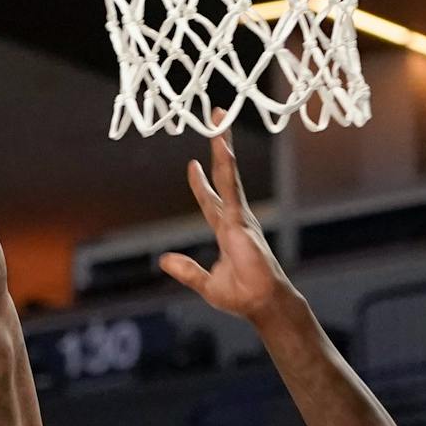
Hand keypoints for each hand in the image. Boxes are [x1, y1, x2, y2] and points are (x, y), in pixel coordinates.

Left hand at [158, 133, 294, 322]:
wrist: (262, 304)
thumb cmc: (242, 296)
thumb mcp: (205, 283)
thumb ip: (186, 270)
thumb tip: (164, 260)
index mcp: (226, 231)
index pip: (210, 201)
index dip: (201, 184)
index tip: (191, 166)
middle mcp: (234, 218)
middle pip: (223, 177)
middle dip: (219, 150)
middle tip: (215, 122)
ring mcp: (240, 216)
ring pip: (229, 174)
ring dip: (223, 146)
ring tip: (219, 121)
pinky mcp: (242, 220)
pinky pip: (231, 188)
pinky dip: (226, 167)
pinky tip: (222, 148)